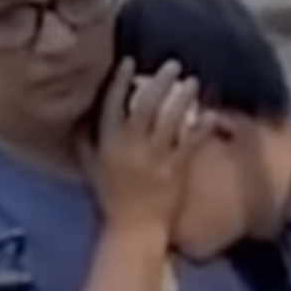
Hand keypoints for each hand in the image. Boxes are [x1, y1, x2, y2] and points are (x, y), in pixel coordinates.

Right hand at [82, 58, 211, 233]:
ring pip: (171, 119)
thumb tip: (79, 116)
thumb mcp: (90, 168)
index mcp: (108, 143)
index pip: (112, 104)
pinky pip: (191, 142)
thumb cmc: (111, 197)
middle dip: (160, 82)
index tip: (129, 62)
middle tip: (173, 64)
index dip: (120, 81)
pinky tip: (211, 114)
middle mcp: (131, 146)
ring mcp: (156, 157)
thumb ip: (85, 141)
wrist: (133, 228)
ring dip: (183, 98)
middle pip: (147, 105)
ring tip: (193, 82)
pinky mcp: (176, 169)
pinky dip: (202, 127)